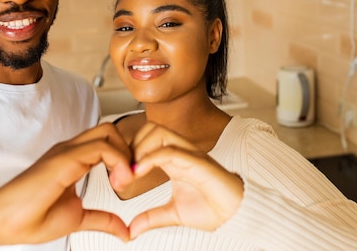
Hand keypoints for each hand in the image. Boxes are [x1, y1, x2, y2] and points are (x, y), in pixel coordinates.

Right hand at [0, 123, 133, 244]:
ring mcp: (67, 151)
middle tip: (129, 180)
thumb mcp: (78, 218)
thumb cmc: (31, 218)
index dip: (125, 156)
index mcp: (74, 158)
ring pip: (108, 131)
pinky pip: (101, 147)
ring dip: (125, 155)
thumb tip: (125, 230)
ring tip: (123, 183)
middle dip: (128, 150)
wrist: (4, 222)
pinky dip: (118, 161)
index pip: (108, 140)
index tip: (128, 183)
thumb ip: (103, 220)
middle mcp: (71, 149)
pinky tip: (117, 183)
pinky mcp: (64, 158)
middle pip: (110, 129)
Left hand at [125, 122, 243, 238]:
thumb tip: (132, 229)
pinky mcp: (198, 163)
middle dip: (132, 145)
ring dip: (140, 149)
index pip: (148, 138)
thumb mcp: (174, 214)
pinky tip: (141, 172)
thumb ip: (152, 218)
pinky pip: (172, 150)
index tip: (120, 174)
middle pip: (151, 128)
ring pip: (160, 132)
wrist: (236, 215)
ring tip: (132, 172)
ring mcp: (190, 155)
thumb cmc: (213, 208)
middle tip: (124, 171)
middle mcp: (182, 152)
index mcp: (175, 160)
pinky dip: (151, 158)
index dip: (130, 150)